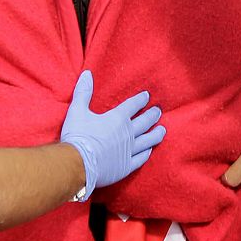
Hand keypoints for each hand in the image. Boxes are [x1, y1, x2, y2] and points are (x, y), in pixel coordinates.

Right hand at [59, 70, 164, 193]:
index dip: (141, 99)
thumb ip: (83, 92)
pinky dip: (147, 153)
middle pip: (145, 122)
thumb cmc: (77, 136)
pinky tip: (150, 150)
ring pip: (148, 140)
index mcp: (117, 118)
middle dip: (153, 115)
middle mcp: (127, 133)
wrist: (77, 164)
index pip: (133, 105)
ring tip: (163, 130)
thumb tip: (87, 73)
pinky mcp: (126, 166)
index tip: (147, 96)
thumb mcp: (77, 110)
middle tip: (159, 110)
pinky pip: (141, 158)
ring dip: (156, 134)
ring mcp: (129, 151)